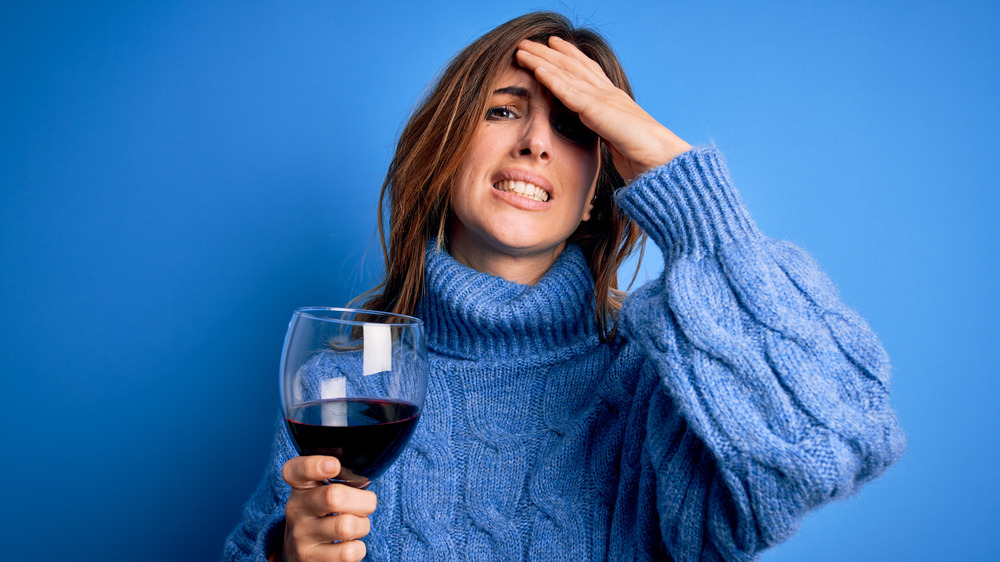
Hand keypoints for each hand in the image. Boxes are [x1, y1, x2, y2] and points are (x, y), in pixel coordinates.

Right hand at [280, 456, 376, 561]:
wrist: (302, 551)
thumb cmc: (323, 512)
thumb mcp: (323, 491)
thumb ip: (340, 477)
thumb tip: (363, 471)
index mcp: (301, 486)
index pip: (296, 470)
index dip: (314, 465)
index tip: (334, 465)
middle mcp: (296, 509)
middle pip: (333, 496)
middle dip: (363, 501)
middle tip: (366, 505)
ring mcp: (301, 536)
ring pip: (345, 526)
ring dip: (363, 526)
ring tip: (357, 526)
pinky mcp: (310, 560)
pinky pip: (348, 552)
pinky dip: (358, 548)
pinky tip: (350, 545)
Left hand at [515, 36, 691, 181]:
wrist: (661, 159)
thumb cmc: (644, 157)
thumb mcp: (617, 140)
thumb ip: (604, 133)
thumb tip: (598, 138)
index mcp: (612, 100)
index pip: (587, 71)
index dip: (568, 56)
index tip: (552, 45)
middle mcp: (607, 93)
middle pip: (572, 65)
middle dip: (548, 53)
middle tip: (527, 42)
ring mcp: (603, 98)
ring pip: (566, 73)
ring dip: (542, 60)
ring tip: (522, 48)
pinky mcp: (598, 109)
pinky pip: (569, 90)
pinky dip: (551, 78)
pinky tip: (536, 69)